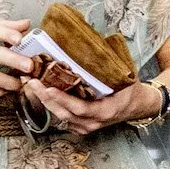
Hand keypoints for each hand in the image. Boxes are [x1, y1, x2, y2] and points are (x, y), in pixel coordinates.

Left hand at [20, 77, 159, 135]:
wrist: (139, 106)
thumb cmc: (132, 90)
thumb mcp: (125, 77)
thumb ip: (108, 66)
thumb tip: (93, 41)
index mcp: (105, 111)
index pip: (79, 108)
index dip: (62, 99)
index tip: (48, 87)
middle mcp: (93, 123)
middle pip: (64, 114)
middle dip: (45, 98)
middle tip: (31, 81)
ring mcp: (86, 127)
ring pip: (60, 117)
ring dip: (44, 101)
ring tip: (30, 84)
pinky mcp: (80, 126)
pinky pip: (62, 117)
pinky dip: (50, 104)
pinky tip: (40, 92)